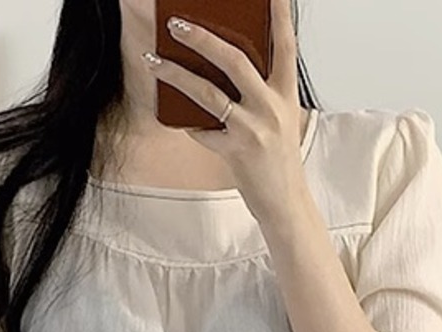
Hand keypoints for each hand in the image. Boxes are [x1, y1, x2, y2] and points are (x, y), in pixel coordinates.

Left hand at [150, 0, 305, 216]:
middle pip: (234, 60)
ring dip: (176, 74)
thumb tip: (222, 70)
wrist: (285, 202)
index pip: (285, 45)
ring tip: (155, 61)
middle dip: (202, 38)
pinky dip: (188, 123)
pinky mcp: (237, 150)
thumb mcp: (279, 119)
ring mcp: (254, 128)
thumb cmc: (278, 160)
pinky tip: (174, 116)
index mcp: (286, 93)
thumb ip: (260, 93)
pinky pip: (202, 130)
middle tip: (177, 24)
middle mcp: (271, 106)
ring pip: (208, 92)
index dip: (280, 15)